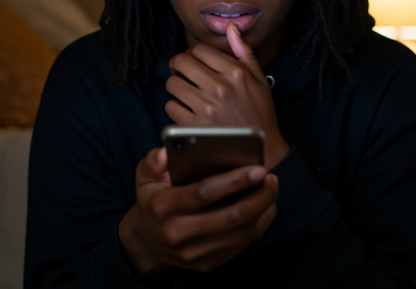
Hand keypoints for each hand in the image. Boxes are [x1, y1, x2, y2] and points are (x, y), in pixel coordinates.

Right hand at [119, 147, 278, 277]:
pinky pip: (241, 245)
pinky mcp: (207, 263)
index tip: (258, 168)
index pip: (204, 193)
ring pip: (242, 233)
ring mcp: (194, 252)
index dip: (234, 181)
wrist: (147, 242)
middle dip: (259, 196)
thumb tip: (164, 153)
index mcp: (163, 206)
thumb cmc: (152, 200)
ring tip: (270, 189)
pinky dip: (259, 224)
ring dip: (264, 210)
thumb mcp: (144, 177)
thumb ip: (153, 161)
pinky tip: (263, 207)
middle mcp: (178, 233)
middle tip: (271, 178)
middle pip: (231, 217)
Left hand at [165, 23, 289, 168]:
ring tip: (184, 92)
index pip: (199, 49)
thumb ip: (243, 51)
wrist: (261, 150)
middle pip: (181, 62)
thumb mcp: (258, 79)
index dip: (192, 53)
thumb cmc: (259, 113)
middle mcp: (220, 87)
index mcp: (236, 72)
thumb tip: (231, 27)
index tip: (192, 60)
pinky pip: (170, 107)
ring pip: (172, 84)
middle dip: (177, 65)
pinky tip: (186, 110)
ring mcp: (207, 108)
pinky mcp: (195, 126)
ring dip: (175, 86)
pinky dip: (175, 107)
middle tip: (180, 72)